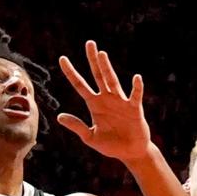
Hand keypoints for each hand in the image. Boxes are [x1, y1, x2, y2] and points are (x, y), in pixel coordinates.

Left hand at [57, 41, 150, 162]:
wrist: (131, 152)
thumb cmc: (111, 146)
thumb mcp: (90, 137)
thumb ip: (77, 126)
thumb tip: (59, 117)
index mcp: (94, 104)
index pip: (80, 85)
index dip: (71, 73)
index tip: (62, 59)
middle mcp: (106, 98)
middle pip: (97, 75)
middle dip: (92, 60)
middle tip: (89, 43)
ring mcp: (120, 101)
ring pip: (112, 80)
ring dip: (107, 67)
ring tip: (102, 53)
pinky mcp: (134, 108)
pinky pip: (135, 95)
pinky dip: (136, 87)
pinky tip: (136, 78)